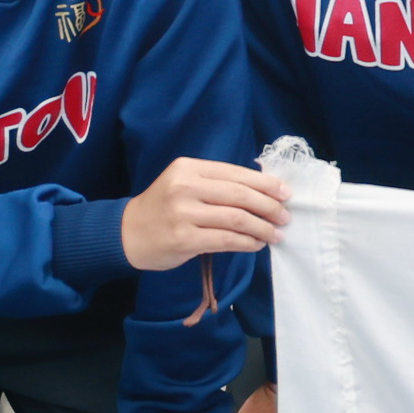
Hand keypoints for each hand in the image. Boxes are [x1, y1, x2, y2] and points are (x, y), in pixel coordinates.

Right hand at [120, 157, 288, 271]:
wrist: (127, 233)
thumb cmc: (163, 208)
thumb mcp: (184, 184)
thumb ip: (216, 183)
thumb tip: (264, 190)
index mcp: (188, 167)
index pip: (236, 174)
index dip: (266, 184)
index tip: (286, 193)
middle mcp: (185, 186)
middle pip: (240, 195)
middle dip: (269, 206)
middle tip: (285, 217)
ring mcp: (183, 213)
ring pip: (237, 218)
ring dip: (262, 228)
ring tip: (276, 234)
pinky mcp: (184, 238)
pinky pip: (226, 240)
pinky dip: (247, 243)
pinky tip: (256, 244)